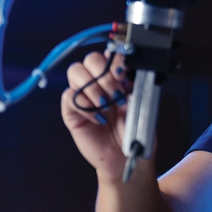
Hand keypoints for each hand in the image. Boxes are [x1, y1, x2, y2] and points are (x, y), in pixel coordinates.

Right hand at [61, 50, 135, 181]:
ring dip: (93, 86)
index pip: (110, 55)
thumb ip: (135, 85)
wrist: (127, 156)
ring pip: (76, 71)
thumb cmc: (136, 130)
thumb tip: (128, 70)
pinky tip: (98, 118)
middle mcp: (99, 82)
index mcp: (118, 77)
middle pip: (90, 59)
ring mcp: (84, 96)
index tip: (123, 74)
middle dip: (104, 74)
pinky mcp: (72, 112)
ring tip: (107, 105)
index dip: (115, 60)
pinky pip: (68, 97)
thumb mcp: (142, 104)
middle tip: (117, 94)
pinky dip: (83, 105)